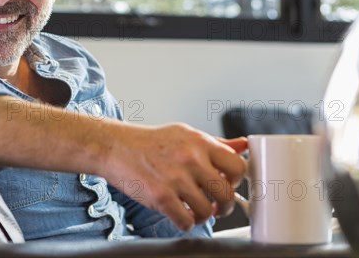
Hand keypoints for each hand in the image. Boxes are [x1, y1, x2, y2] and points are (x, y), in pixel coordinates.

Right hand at [103, 123, 246, 231]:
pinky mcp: (160, 196)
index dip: (236, 180)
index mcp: (199, 142)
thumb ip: (216, 143)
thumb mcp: (185, 135)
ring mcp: (175, 178)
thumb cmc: (150, 142)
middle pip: (226, 193)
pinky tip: (180, 214)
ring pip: (207, 211)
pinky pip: (186, 222)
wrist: (115, 146)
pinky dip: (186, 223)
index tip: (229, 185)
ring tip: (194, 209)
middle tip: (216, 205)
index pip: (237, 166)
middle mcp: (190, 158)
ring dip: (203, 216)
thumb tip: (243, 146)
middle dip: (224, 205)